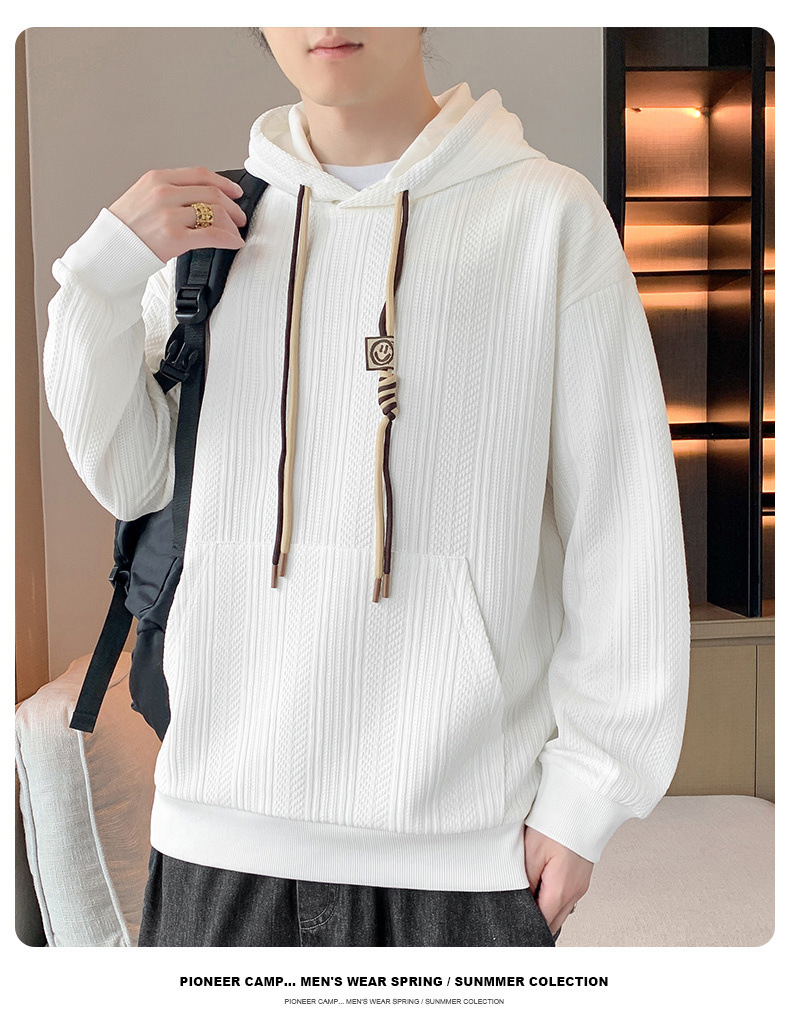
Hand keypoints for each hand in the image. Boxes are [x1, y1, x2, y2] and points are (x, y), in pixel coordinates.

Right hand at [107, 166, 248, 261]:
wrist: (107, 251)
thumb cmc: (124, 230)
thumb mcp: (142, 198)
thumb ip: (168, 193)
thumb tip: (199, 199)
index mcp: (156, 179)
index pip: (200, 174)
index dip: (224, 183)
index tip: (235, 192)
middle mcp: (164, 193)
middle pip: (212, 193)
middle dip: (232, 206)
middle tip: (239, 217)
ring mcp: (169, 215)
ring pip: (215, 212)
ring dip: (232, 224)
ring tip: (235, 233)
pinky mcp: (174, 237)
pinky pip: (212, 234)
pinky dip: (229, 239)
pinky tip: (234, 243)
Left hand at [523, 824, 592, 935]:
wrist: (581, 804)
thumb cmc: (556, 824)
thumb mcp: (531, 853)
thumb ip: (525, 883)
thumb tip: (521, 902)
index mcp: (561, 890)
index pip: (542, 924)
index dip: (527, 927)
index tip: (513, 924)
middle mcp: (574, 892)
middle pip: (553, 922)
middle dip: (535, 921)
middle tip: (517, 912)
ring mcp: (580, 886)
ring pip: (559, 910)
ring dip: (544, 908)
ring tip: (527, 895)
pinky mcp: (580, 877)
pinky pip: (565, 897)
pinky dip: (552, 897)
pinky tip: (540, 885)